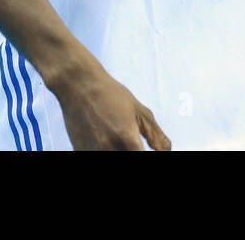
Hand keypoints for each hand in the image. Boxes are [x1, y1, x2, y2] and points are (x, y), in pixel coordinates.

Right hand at [51, 64, 170, 150]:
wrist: (78, 84)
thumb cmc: (111, 94)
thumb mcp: (139, 111)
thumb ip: (156, 136)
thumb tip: (166, 152)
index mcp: (128, 140)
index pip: (142, 160)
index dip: (147, 156)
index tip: (143, 148)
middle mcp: (110, 150)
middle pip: (128, 160)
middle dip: (133, 151)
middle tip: (131, 142)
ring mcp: (93, 152)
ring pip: (112, 157)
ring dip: (119, 150)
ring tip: (116, 136)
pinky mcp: (80, 152)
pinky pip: (97, 157)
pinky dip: (105, 150)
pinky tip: (104, 139)